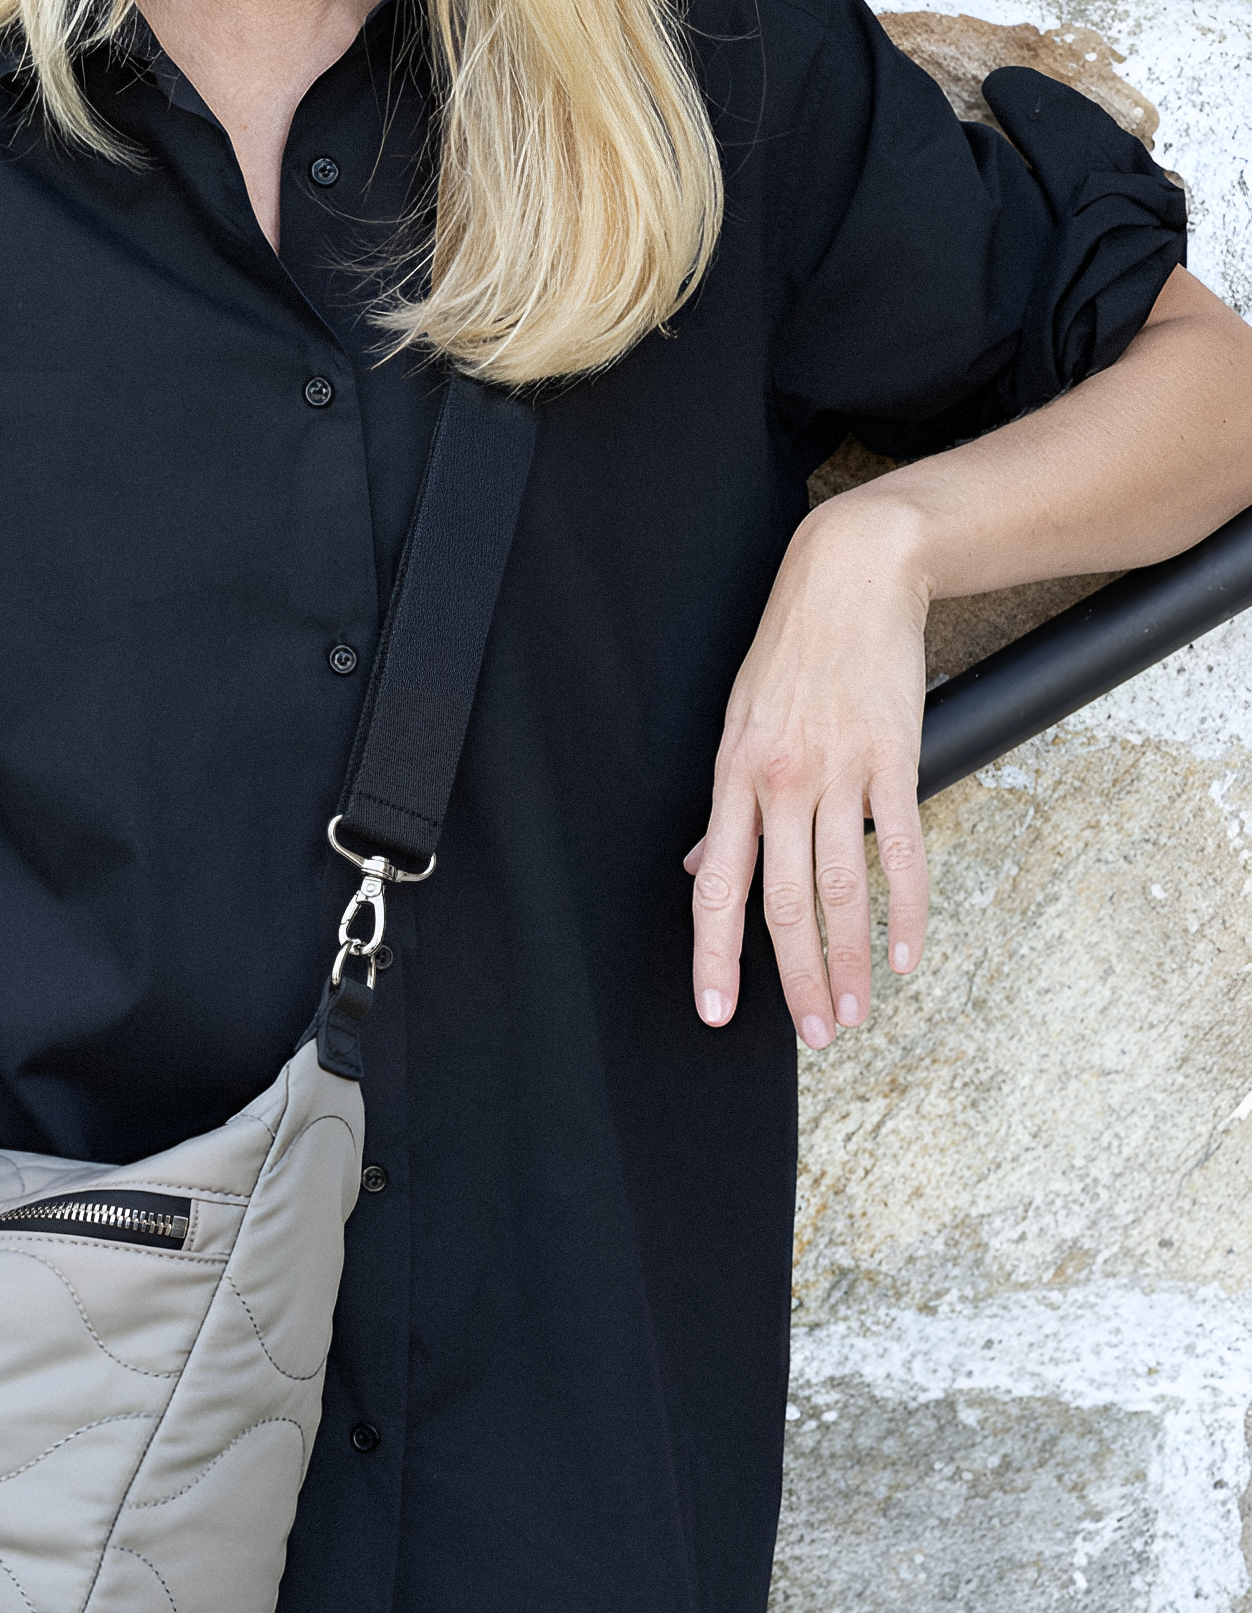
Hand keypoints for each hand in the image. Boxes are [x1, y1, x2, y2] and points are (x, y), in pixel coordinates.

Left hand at [684, 492, 930, 1046]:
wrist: (850, 578)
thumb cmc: (788, 651)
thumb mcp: (735, 722)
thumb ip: (724, 805)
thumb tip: (705, 867)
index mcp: (732, 780)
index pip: (718, 889)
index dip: (714, 956)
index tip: (716, 1011)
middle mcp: (779, 784)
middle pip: (782, 904)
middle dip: (795, 978)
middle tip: (812, 1034)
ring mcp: (838, 774)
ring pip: (839, 890)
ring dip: (849, 960)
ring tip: (855, 1012)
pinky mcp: (893, 760)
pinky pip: (900, 850)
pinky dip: (906, 910)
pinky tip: (908, 955)